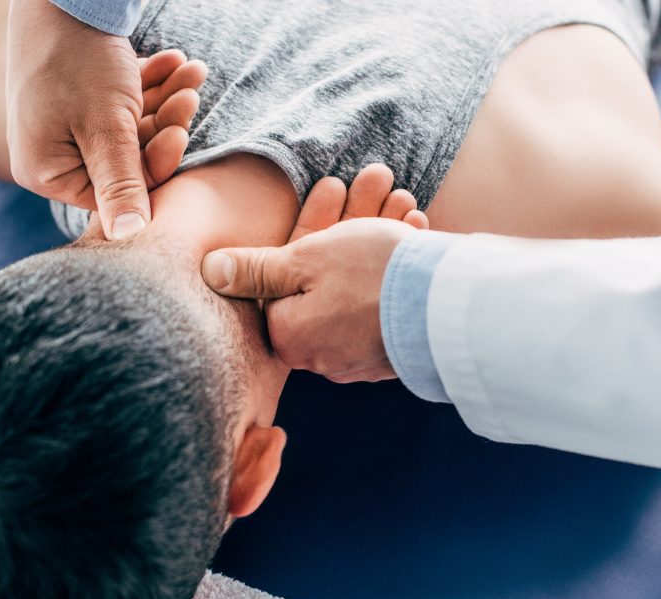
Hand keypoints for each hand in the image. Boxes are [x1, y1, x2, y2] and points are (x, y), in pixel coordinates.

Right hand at [6, 0, 204, 238]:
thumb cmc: (78, 60)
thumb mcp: (106, 129)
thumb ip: (122, 184)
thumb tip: (129, 238)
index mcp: (47, 172)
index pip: (116, 192)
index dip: (155, 166)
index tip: (180, 133)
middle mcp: (53, 154)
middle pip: (128, 159)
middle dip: (166, 124)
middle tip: (191, 93)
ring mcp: (66, 125)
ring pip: (132, 128)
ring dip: (167, 101)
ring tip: (190, 70)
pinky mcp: (81, 99)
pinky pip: (125, 104)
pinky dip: (152, 85)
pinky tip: (175, 62)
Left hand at [202, 165, 426, 382]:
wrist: (451, 308)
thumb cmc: (373, 277)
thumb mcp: (306, 259)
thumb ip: (257, 268)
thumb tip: (209, 273)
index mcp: (290, 335)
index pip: (281, 278)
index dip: (309, 224)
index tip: (332, 186)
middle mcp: (320, 354)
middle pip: (323, 276)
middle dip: (349, 220)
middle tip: (376, 180)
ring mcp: (359, 357)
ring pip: (357, 283)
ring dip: (376, 233)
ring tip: (401, 197)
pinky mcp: (393, 352)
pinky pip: (382, 301)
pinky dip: (394, 265)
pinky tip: (412, 229)